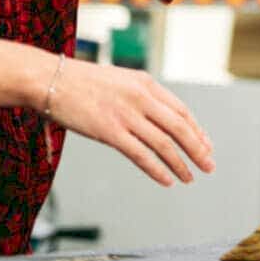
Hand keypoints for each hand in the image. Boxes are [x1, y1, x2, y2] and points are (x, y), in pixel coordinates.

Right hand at [45, 57, 213, 186]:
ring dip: (181, 164)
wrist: (50, 79)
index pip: (181, 111)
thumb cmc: (81, 82)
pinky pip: (141, 155)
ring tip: (190, 178)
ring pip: (164, 144)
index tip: (206, 145)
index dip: (197, 131)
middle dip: (198, 149)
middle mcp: (141, 97)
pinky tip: (167, 180)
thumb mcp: (120, 81)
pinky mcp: (109, 131)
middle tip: (209, 165)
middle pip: (179, 128)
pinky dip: (157, 169)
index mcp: (146, 83)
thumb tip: (157, 117)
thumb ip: (139, 96)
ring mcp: (126, 115)